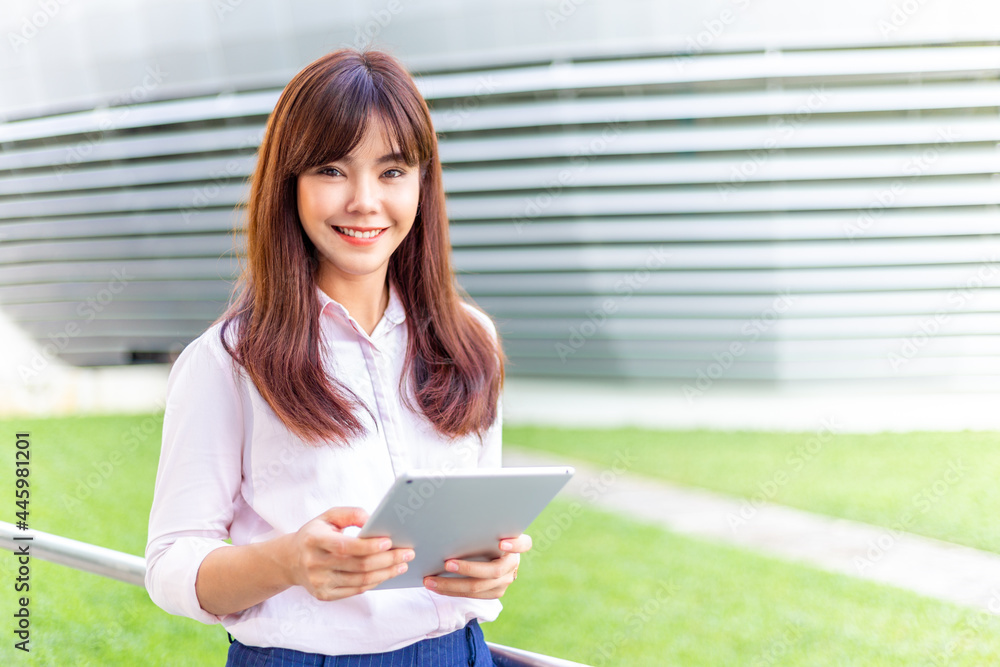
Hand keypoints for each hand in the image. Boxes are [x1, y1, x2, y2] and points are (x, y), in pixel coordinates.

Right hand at [285, 507, 413, 600]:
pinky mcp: (324, 595)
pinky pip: (356, 590)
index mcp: (314, 540)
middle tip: (407, 553)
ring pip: (360, 581)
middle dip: (387, 559)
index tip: (389, 542)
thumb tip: (373, 521)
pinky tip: (387, 573)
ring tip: (402, 564)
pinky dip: (375, 582)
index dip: (368, 546)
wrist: (290, 560)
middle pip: (358, 565)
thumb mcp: (328, 516)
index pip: (345, 546)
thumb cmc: (315, 534)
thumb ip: (351, 514)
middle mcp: (315, 563)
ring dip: (386, 573)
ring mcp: (319, 583)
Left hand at [422, 534, 530, 598]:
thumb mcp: (488, 529)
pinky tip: (436, 587)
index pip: (524, 544)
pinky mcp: (496, 592)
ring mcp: (505, 580)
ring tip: (430, 581)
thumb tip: (454, 518)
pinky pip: (472, 596)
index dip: (515, 545)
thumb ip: (482, 528)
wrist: (493, 554)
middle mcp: (513, 564)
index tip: (501, 543)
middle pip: (493, 571)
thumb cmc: (485, 535)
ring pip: (479, 587)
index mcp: (516, 544)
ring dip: (451, 584)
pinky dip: (452, 591)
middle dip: (468, 568)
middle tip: (447, 563)